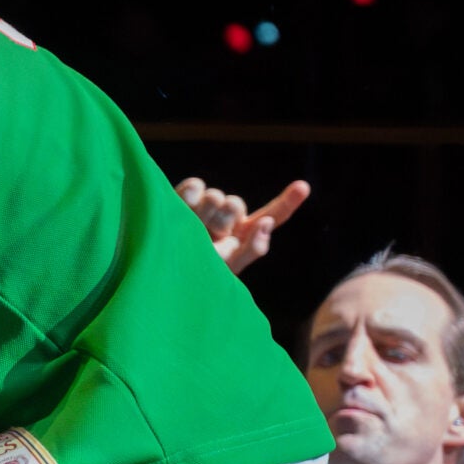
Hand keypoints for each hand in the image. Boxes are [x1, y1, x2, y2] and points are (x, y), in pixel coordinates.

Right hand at [175, 177, 310, 273]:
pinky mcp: (181, 198)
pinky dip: (190, 195)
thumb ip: (252, 248)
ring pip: (215, 195)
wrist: (160, 273)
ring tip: (190, 231)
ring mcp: (203, 208)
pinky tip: (182, 209)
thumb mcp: (229, 269)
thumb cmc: (196, 278)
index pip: (271, 216)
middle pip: (235, 204)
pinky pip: (196, 186)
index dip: (287, 201)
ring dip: (204, 213)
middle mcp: (225, 219)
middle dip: (223, 221)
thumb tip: (265, 223)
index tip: (303, 187)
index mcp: (243, 236)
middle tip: (208, 238)